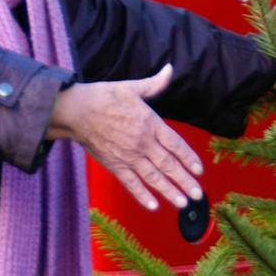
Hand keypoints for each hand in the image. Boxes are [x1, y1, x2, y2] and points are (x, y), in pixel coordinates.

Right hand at [46, 63, 204, 212]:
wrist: (76, 110)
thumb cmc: (104, 96)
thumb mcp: (132, 87)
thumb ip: (154, 84)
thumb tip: (170, 69)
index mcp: (150, 123)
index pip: (176, 144)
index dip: (189, 158)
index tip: (199, 170)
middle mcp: (142, 142)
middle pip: (168, 165)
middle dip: (185, 181)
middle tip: (198, 195)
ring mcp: (128, 156)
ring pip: (153, 177)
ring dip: (170, 191)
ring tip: (183, 204)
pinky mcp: (114, 165)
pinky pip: (131, 183)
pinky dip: (142, 195)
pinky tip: (154, 206)